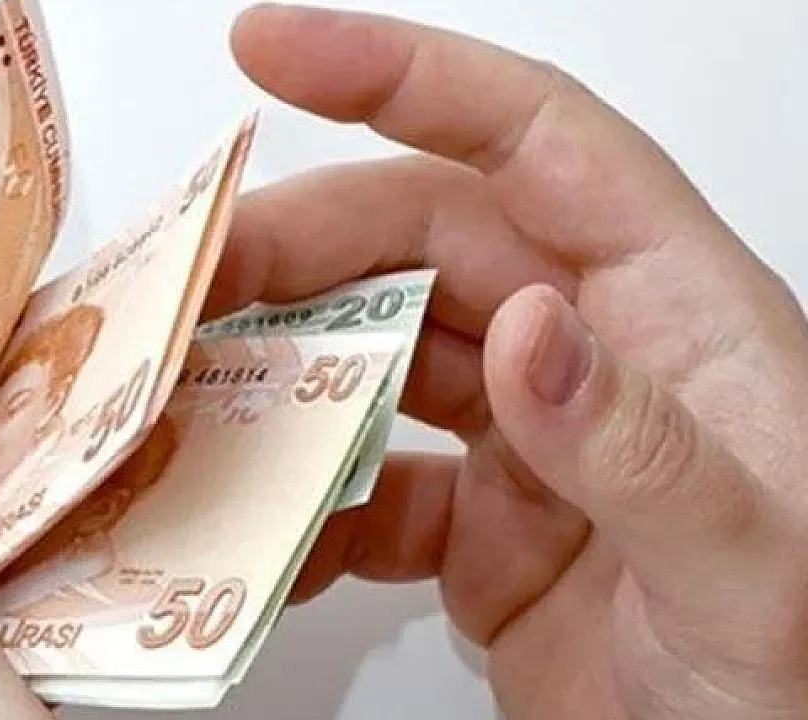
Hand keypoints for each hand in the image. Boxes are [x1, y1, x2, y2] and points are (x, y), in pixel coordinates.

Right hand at [215, 4, 807, 718]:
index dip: (402, 75)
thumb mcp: (744, 569)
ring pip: (375, 356)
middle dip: (294, 247)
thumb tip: (529, 330)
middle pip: (419, 242)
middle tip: (189, 280)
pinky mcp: (481, 531)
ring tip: (187, 394)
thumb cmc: (799, 682)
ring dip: (277, 369)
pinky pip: (365, 485)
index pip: (533, 142)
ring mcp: (526, 444)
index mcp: (673, 315)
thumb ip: (640, 449)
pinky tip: (253, 530)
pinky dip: (297, 502)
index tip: (275, 49)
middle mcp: (590, 357)